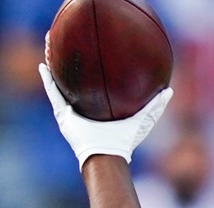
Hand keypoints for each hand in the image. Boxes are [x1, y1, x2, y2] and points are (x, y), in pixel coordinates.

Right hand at [38, 62, 172, 169]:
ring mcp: (71, 113)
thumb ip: (155, 105)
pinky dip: (47, 80)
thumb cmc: (125, 140)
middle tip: (71, 48)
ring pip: (60, 86)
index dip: (96, 72)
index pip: (97, 87)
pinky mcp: (62, 115)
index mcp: (101, 110)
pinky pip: (53, 93)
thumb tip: (170, 90)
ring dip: (54, 69)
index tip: (96, 55)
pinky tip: (43, 66)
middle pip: (76, 84)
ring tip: (50, 50)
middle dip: (73, 67)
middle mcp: (84, 110)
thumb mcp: (143, 118)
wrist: (106, 154)